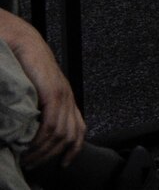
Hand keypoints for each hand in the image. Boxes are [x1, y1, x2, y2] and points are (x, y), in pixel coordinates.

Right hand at [3, 22, 83, 167]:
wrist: (26, 45)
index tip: (64, 164)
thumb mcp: (39, 92)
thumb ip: (42, 108)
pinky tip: (30, 146)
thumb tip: (34, 130)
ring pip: (60, 134)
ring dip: (43, 151)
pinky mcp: (53, 93)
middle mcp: (69, 99)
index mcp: (68, 99)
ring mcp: (62, 96)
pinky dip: (41, 139)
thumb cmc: (29, 67)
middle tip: (35, 165)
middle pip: (70, 136)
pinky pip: (51, 124)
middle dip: (54, 155)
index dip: (74, 149)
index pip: (79, 129)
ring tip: (28, 159)